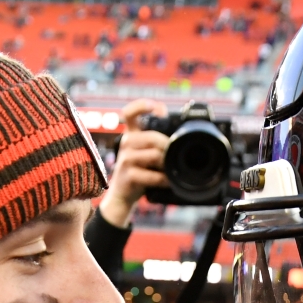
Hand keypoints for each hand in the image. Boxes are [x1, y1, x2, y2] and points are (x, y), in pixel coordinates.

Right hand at [99, 99, 169, 228]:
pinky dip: (163, 180)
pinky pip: (153, 175)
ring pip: (154, 155)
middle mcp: (126, 143)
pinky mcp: (128, 175)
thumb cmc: (138, 173)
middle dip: (168, 147)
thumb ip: (156, 143)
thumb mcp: (145, 154)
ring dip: (167, 164)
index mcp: (131, 134)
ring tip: (170, 170)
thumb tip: (179, 135)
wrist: (122, 196)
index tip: (158, 109)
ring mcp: (125, 159)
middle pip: (153, 137)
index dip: (142, 106)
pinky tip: (166, 182)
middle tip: (174, 157)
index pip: (130, 113)